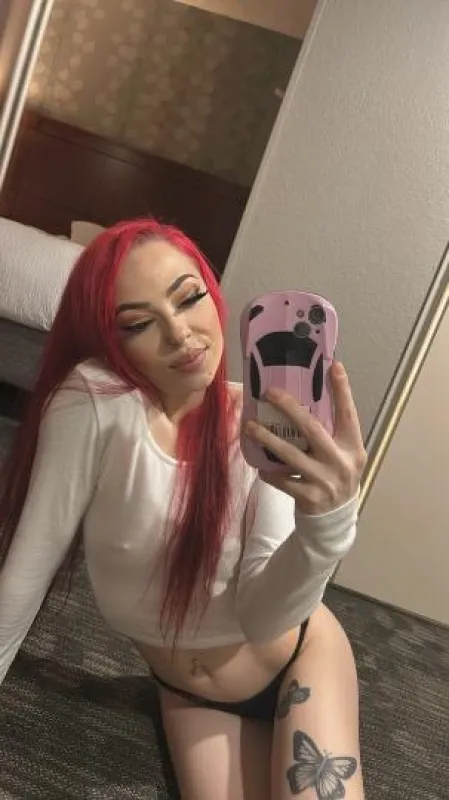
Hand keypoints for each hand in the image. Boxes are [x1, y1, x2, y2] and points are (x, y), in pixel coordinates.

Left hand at [245, 362, 366, 515]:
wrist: (336, 518)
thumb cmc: (336, 476)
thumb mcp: (344, 454)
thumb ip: (331, 432)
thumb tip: (304, 400)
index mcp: (352, 447)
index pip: (348, 414)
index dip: (342, 391)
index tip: (334, 366)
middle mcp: (341, 462)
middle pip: (312, 429)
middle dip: (290, 409)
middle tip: (270, 393)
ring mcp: (324, 480)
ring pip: (291, 455)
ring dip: (268, 439)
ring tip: (250, 426)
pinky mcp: (309, 496)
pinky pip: (283, 480)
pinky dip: (269, 472)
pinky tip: (260, 465)